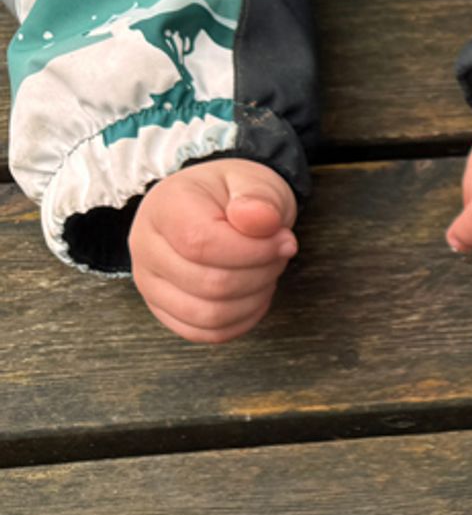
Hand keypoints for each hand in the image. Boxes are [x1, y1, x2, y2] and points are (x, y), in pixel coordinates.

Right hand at [130, 158, 297, 342]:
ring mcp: (149, 282)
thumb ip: (258, 198)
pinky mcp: (163, 308)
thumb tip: (260, 219)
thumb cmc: (234, 195)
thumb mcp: (254, 182)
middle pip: (210, 285)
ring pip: (209, 315)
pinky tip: (253, 293)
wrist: (216, 206)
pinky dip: (241, 320)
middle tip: (277, 254)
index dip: (255, 251)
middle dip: (260, 273)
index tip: (284, 241)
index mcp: (163, 207)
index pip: (202, 244)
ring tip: (264, 271)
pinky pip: (206, 332)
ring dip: (253, 299)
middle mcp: (145, 247)